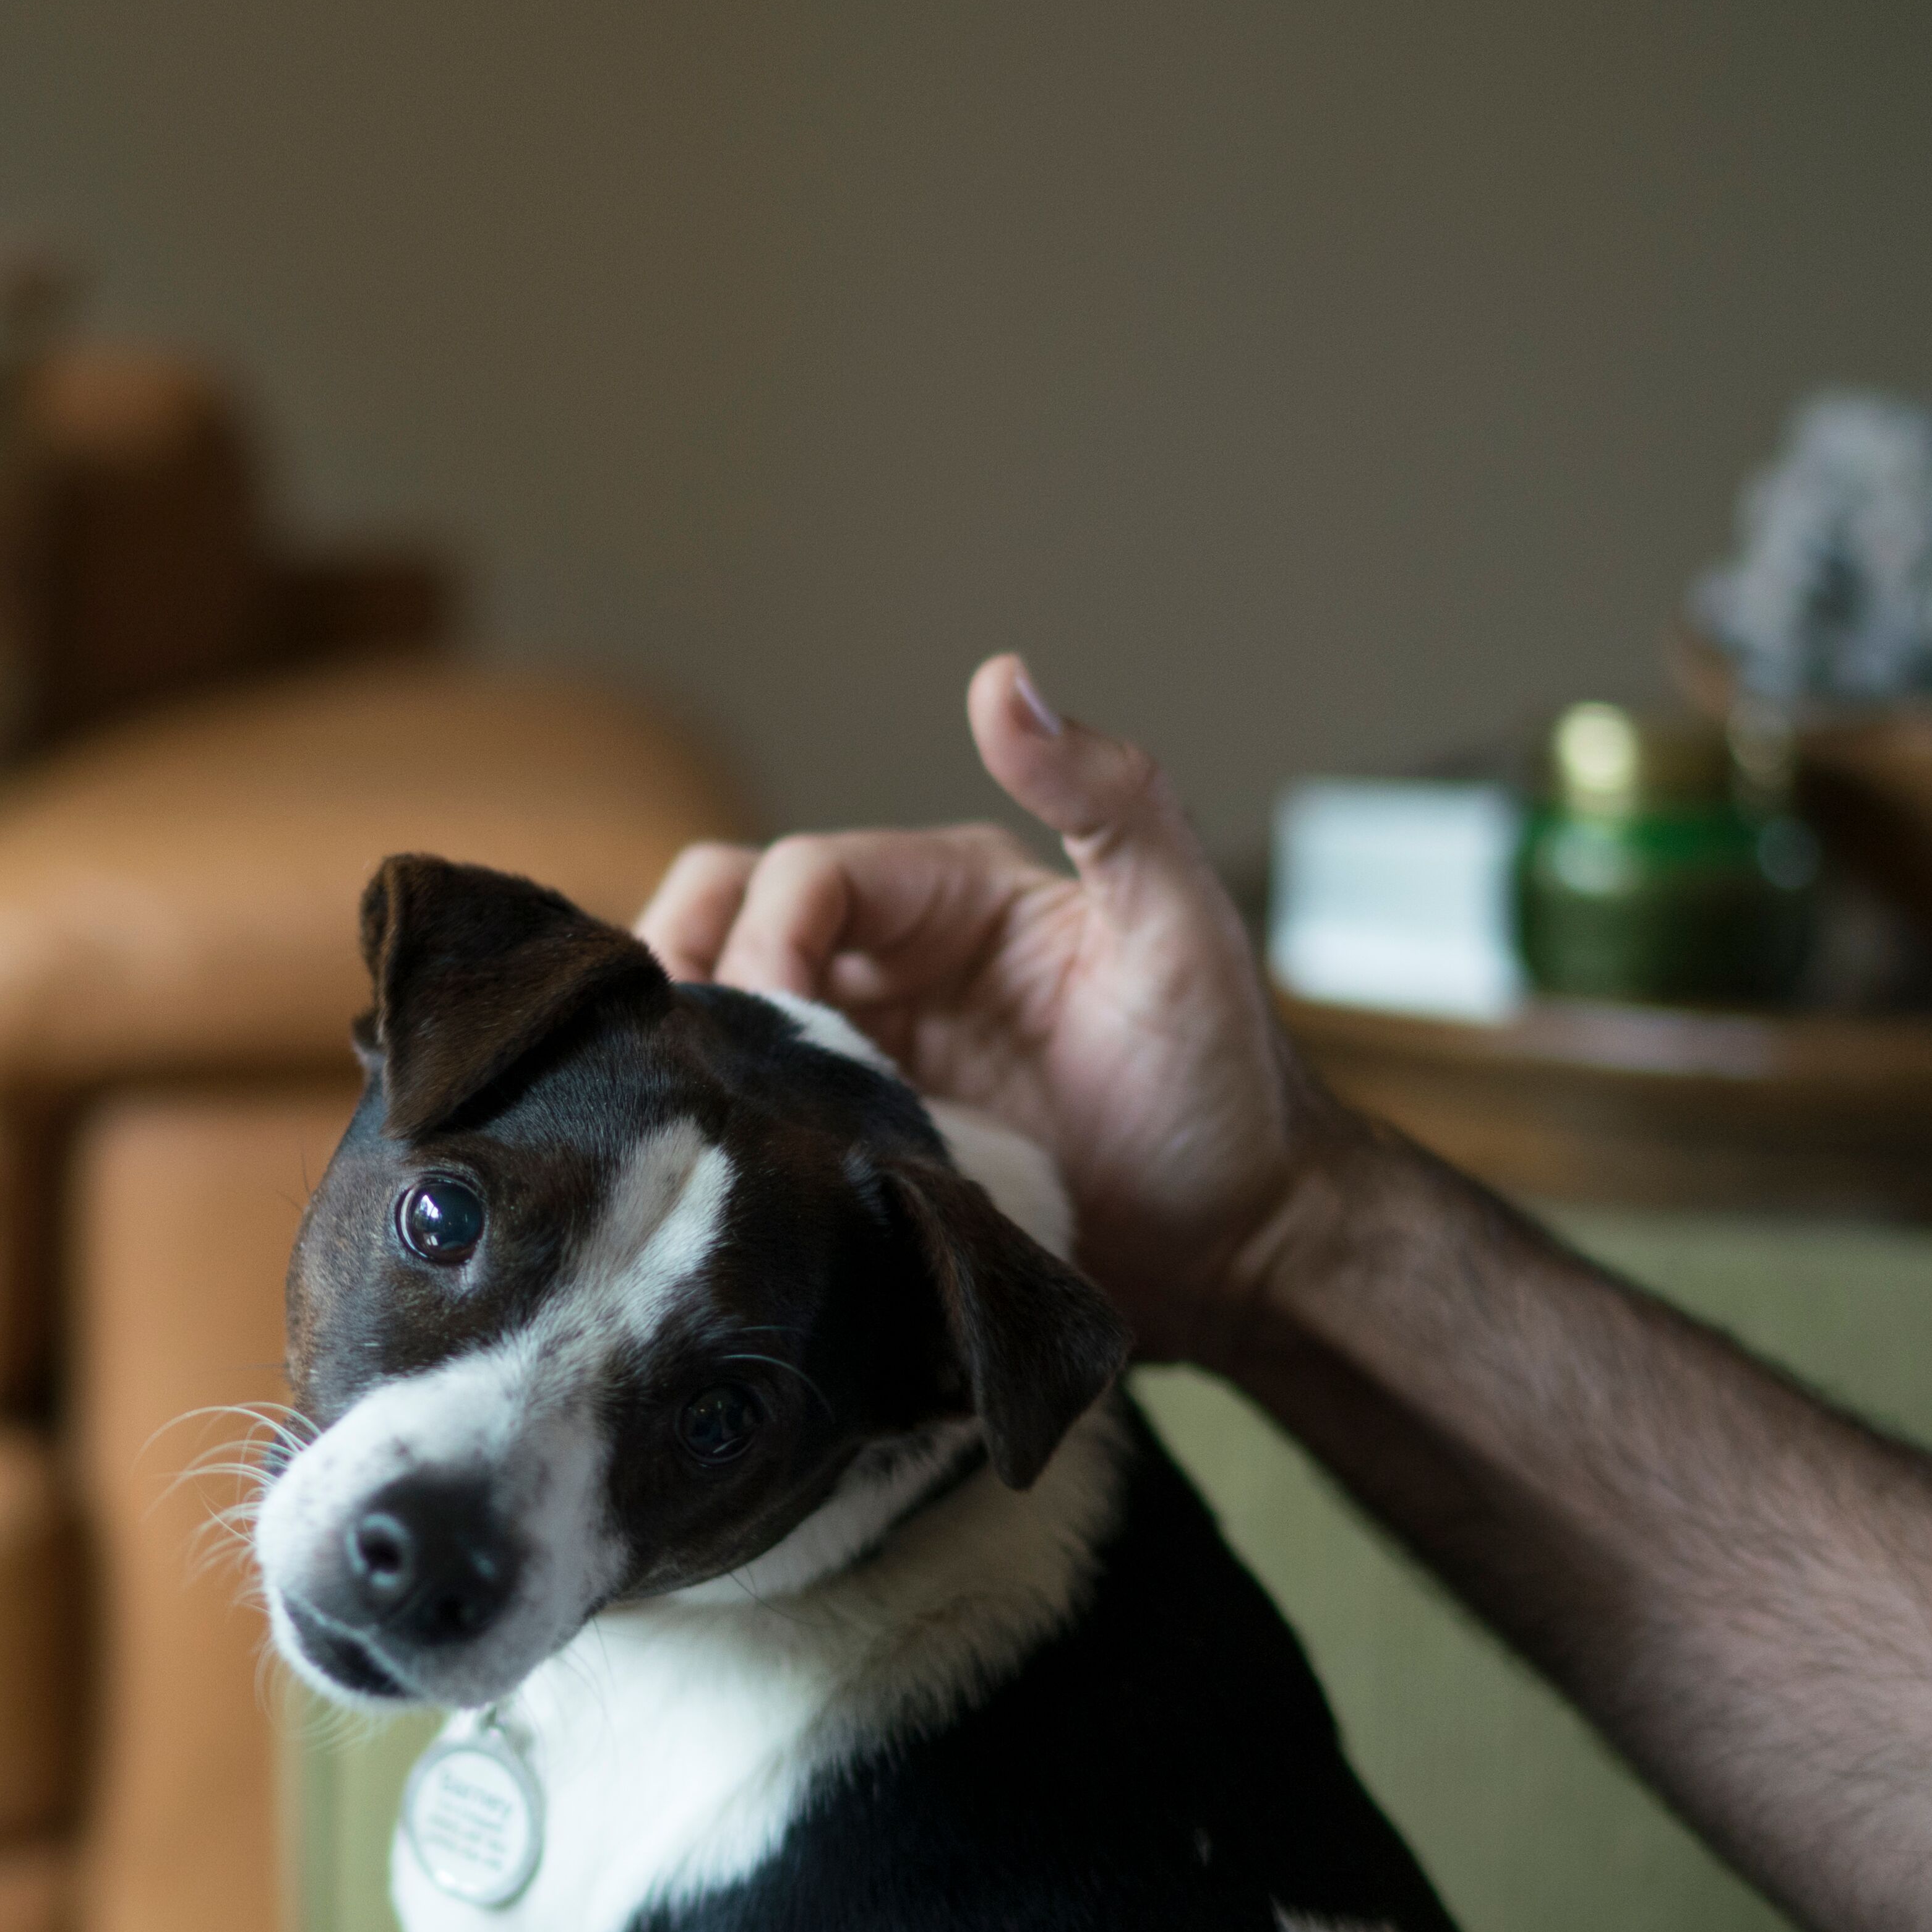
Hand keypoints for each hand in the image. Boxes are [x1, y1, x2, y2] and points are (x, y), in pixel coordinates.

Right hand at [634, 655, 1337, 1359]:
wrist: (1237, 1251)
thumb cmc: (1222, 1086)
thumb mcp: (1179, 926)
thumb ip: (1108, 794)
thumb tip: (1000, 679)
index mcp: (948, 891)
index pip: (804, 875)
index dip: (768, 937)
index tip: (780, 1027)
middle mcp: (893, 958)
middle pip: (728, 914)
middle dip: (694, 966)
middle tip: (700, 1059)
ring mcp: (868, 1051)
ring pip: (722, 1010)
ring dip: (698, 1044)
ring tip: (704, 1112)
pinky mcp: (858, 1138)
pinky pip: (758, 1108)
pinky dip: (723, 1117)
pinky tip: (727, 1163)